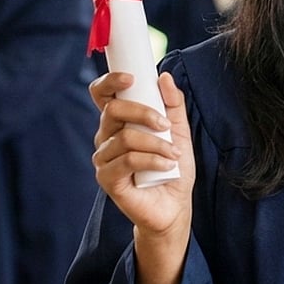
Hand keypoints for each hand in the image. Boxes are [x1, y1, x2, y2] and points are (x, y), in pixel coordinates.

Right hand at [90, 72, 195, 237]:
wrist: (174, 205)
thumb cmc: (173, 167)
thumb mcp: (180, 131)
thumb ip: (173, 104)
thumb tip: (165, 78)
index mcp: (119, 121)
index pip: (102, 95)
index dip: (110, 82)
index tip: (131, 78)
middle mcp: (106, 137)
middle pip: (112, 110)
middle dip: (143, 113)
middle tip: (166, 126)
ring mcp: (104, 158)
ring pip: (124, 137)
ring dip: (156, 144)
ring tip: (174, 154)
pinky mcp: (107, 179)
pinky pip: (127, 160)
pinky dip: (152, 160)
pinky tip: (166, 166)